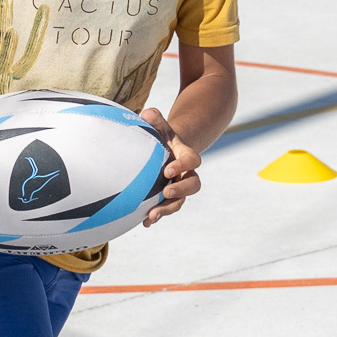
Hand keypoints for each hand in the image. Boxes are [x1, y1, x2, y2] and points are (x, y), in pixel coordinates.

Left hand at [138, 107, 202, 225]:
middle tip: (165, 192)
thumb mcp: (160, 127)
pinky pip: (167, 209)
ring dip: (167, 209)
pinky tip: (144, 223)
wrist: (163, 151)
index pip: (192, 161)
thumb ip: (156, 119)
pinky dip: (157, 216)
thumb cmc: (161, 137)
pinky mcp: (168, 199)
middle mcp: (186, 174)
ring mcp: (179, 188)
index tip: (167, 170)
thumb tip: (146, 114)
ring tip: (151, 216)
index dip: (183, 166)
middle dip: (181, 190)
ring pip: (180, 202)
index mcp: (186, 156)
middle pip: (193, 185)